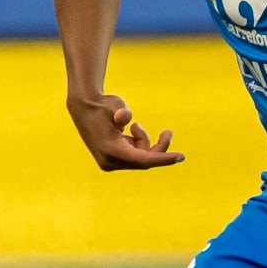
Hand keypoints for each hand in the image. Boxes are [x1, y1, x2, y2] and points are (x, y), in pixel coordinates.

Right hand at [67, 93, 184, 170]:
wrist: (84, 107)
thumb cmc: (103, 105)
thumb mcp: (114, 105)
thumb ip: (121, 112)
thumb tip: (124, 116)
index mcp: (112, 152)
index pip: (145, 160)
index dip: (164, 158)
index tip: (181, 156)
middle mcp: (110, 161)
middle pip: (145, 160)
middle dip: (158, 147)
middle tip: (168, 131)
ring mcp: (110, 162)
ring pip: (141, 158)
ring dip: (144, 142)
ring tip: (135, 126)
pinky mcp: (112, 160)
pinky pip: (135, 156)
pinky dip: (138, 144)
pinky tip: (131, 131)